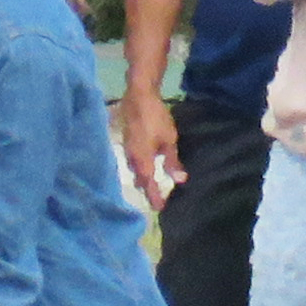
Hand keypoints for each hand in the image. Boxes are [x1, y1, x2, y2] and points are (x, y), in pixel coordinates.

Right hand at [116, 89, 181, 208]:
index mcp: (142, 160)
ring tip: (150, 184)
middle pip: (138, 179)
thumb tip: (179, 181)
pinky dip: (139, 168)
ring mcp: (126, 150)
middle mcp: (132, 158)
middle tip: (156, 197)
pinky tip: (144, 165)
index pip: (148, 184)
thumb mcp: (169, 140)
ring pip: (134, 170)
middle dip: (147, 189)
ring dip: (142, 178)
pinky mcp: (126, 142)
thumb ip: (172, 161)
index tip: (159, 208)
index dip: (154, 197)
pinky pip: (131, 161)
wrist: (138, 96)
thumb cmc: (156, 118)